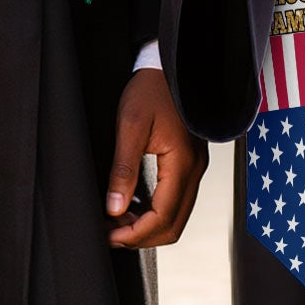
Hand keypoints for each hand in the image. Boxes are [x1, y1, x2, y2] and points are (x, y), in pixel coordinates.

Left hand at [105, 68, 206, 248]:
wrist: (168, 67)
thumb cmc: (150, 90)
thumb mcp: (130, 126)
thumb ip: (123, 169)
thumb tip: (114, 208)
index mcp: (182, 163)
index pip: (163, 217)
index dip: (136, 234)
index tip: (110, 236)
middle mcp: (194, 170)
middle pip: (173, 224)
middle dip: (142, 236)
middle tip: (111, 234)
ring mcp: (195, 168)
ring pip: (176, 216)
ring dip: (148, 226)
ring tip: (117, 221)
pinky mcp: (189, 164)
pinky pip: (177, 200)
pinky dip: (157, 212)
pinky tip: (134, 206)